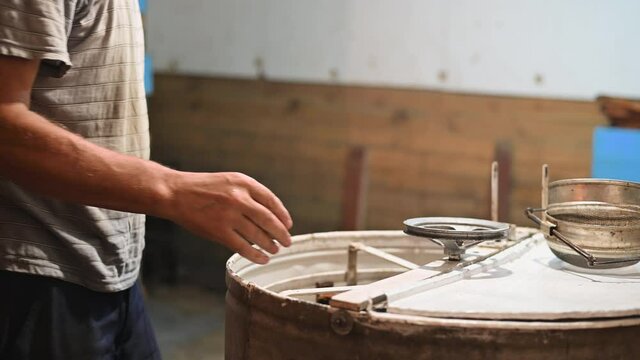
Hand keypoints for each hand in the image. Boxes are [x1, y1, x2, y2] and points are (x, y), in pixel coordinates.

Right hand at [162, 171, 292, 263]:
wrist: (175, 193)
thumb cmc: (203, 187)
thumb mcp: (229, 181)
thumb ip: (248, 193)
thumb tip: (270, 214)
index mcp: (243, 183)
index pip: (271, 200)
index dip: (282, 214)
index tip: (288, 224)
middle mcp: (239, 198)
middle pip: (269, 220)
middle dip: (281, 233)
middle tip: (287, 241)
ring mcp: (229, 215)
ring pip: (258, 235)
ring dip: (270, 245)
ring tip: (275, 250)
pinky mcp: (219, 231)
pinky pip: (243, 247)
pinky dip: (255, 255)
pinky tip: (262, 258)